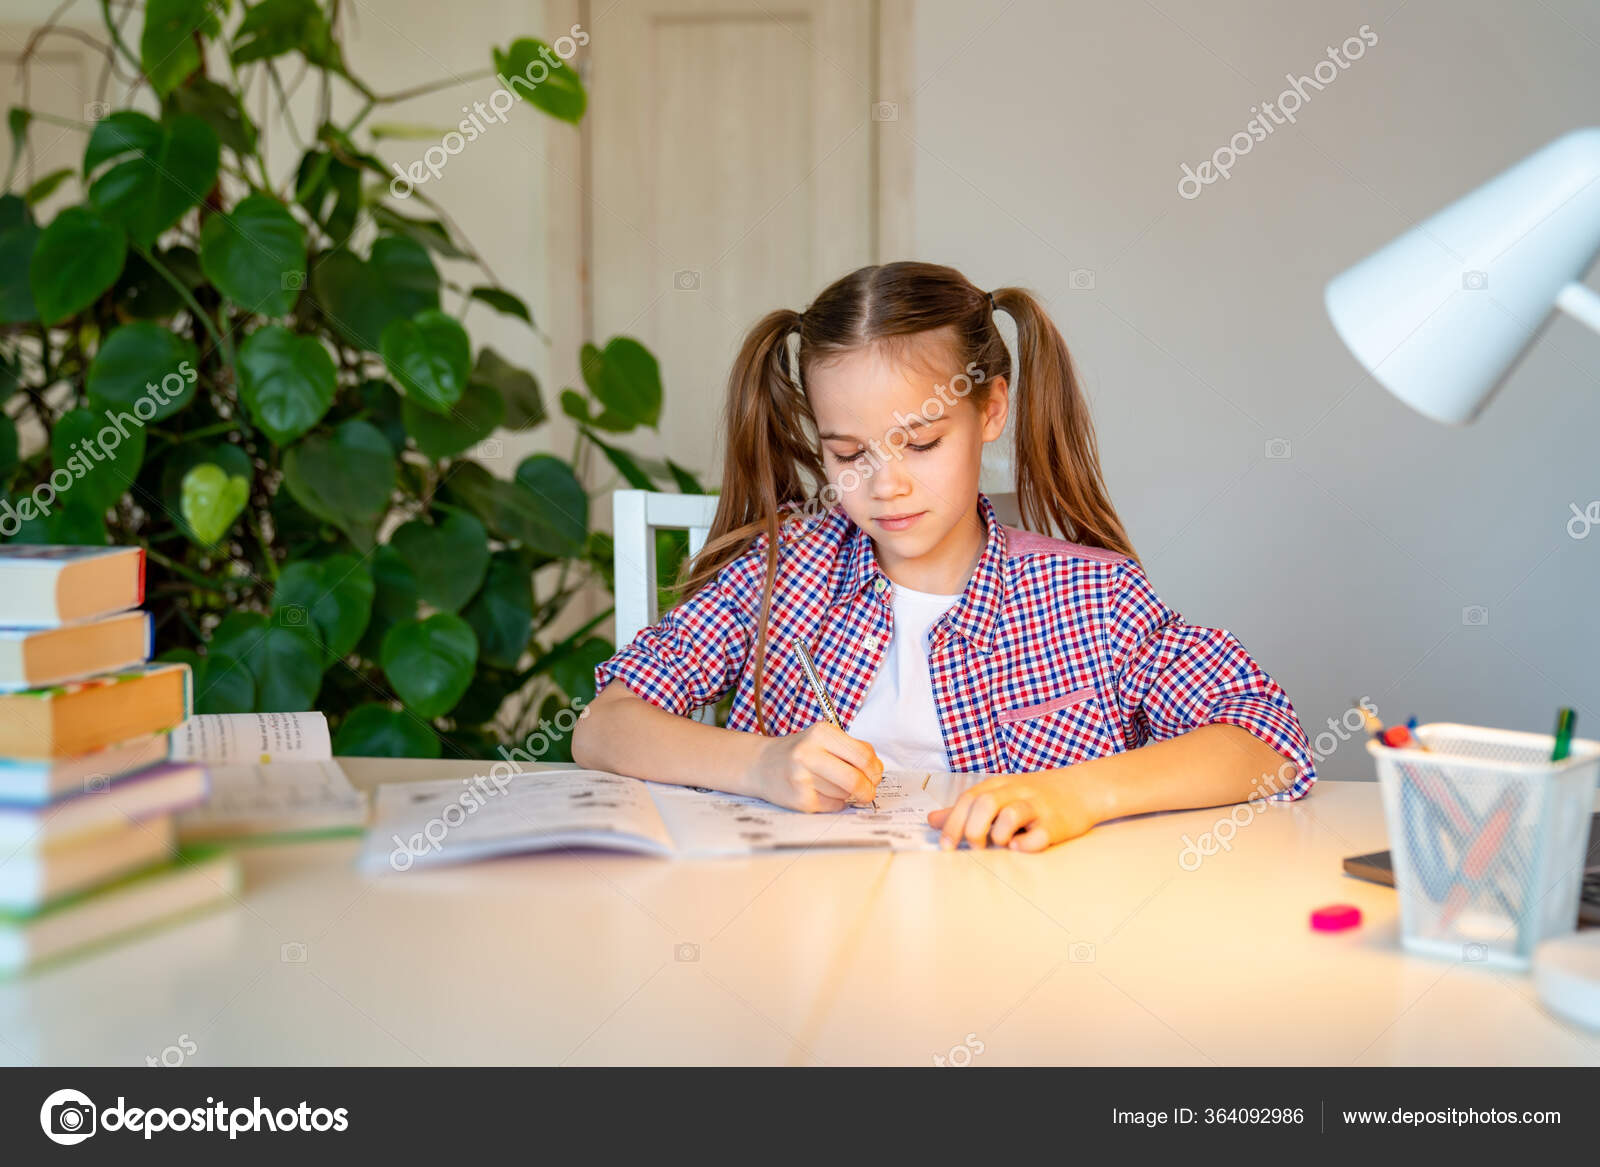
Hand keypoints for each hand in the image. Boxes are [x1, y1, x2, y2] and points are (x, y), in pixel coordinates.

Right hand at [747, 722, 883, 811]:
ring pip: (844, 795)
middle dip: (867, 790)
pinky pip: (832, 806)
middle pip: (855, 779)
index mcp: (821, 733)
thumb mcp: (825, 738)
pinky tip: (821, 793)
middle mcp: (809, 753)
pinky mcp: (799, 799)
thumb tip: (877, 773)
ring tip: (831, 785)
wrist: (762, 764)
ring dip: (847, 795)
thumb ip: (853, 750)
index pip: (864, 755)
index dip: (875, 770)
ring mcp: (801, 778)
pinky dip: (834, 803)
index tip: (875, 776)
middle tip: (867, 793)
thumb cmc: (799, 752)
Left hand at [927, 772, 1097, 850]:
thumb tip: (932, 820)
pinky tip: (1021, 846)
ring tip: (1001, 843)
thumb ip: (965, 809)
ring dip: (998, 834)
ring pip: (1010, 814)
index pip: (968, 799)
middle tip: (975, 846)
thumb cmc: (1034, 795)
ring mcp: (1038, 806)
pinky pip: (1039, 835)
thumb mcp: (998, 794)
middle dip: (972, 829)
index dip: (953, 823)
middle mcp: (1016, 792)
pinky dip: (1026, 844)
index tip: (945, 846)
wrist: (1082, 788)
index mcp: (998, 785)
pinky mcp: (1057, 824)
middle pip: (985, 803)